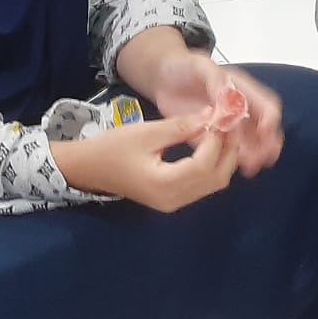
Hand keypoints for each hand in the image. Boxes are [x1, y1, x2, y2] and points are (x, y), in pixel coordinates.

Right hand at [51, 114, 239, 212]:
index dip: (216, 140)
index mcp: (164, 184)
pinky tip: (210, 143)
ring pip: (213, 183)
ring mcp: (174, 203)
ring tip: (221, 129)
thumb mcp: (146, 132)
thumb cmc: (112, 148)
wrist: (89, 169)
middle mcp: (173, 200)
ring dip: (223, 157)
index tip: (220, 117)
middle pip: (216, 179)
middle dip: (227, 150)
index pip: (204, 165)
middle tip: (228, 122)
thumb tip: (211, 115)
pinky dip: (212, 164)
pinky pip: (203, 184)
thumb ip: (180, 127)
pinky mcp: (173, 199)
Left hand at [151, 54, 284, 177]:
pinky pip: (224, 151)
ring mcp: (225, 125)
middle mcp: (239, 109)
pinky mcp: (209, 137)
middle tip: (264, 158)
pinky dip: (230, 160)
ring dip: (252, 155)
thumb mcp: (201, 66)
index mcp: (242, 89)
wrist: (162, 76)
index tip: (265, 131)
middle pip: (262, 129)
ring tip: (250, 168)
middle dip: (267, 143)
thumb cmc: (184, 65)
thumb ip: (216, 80)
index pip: (266, 105)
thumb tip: (230, 97)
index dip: (269, 119)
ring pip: (247, 143)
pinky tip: (228, 169)